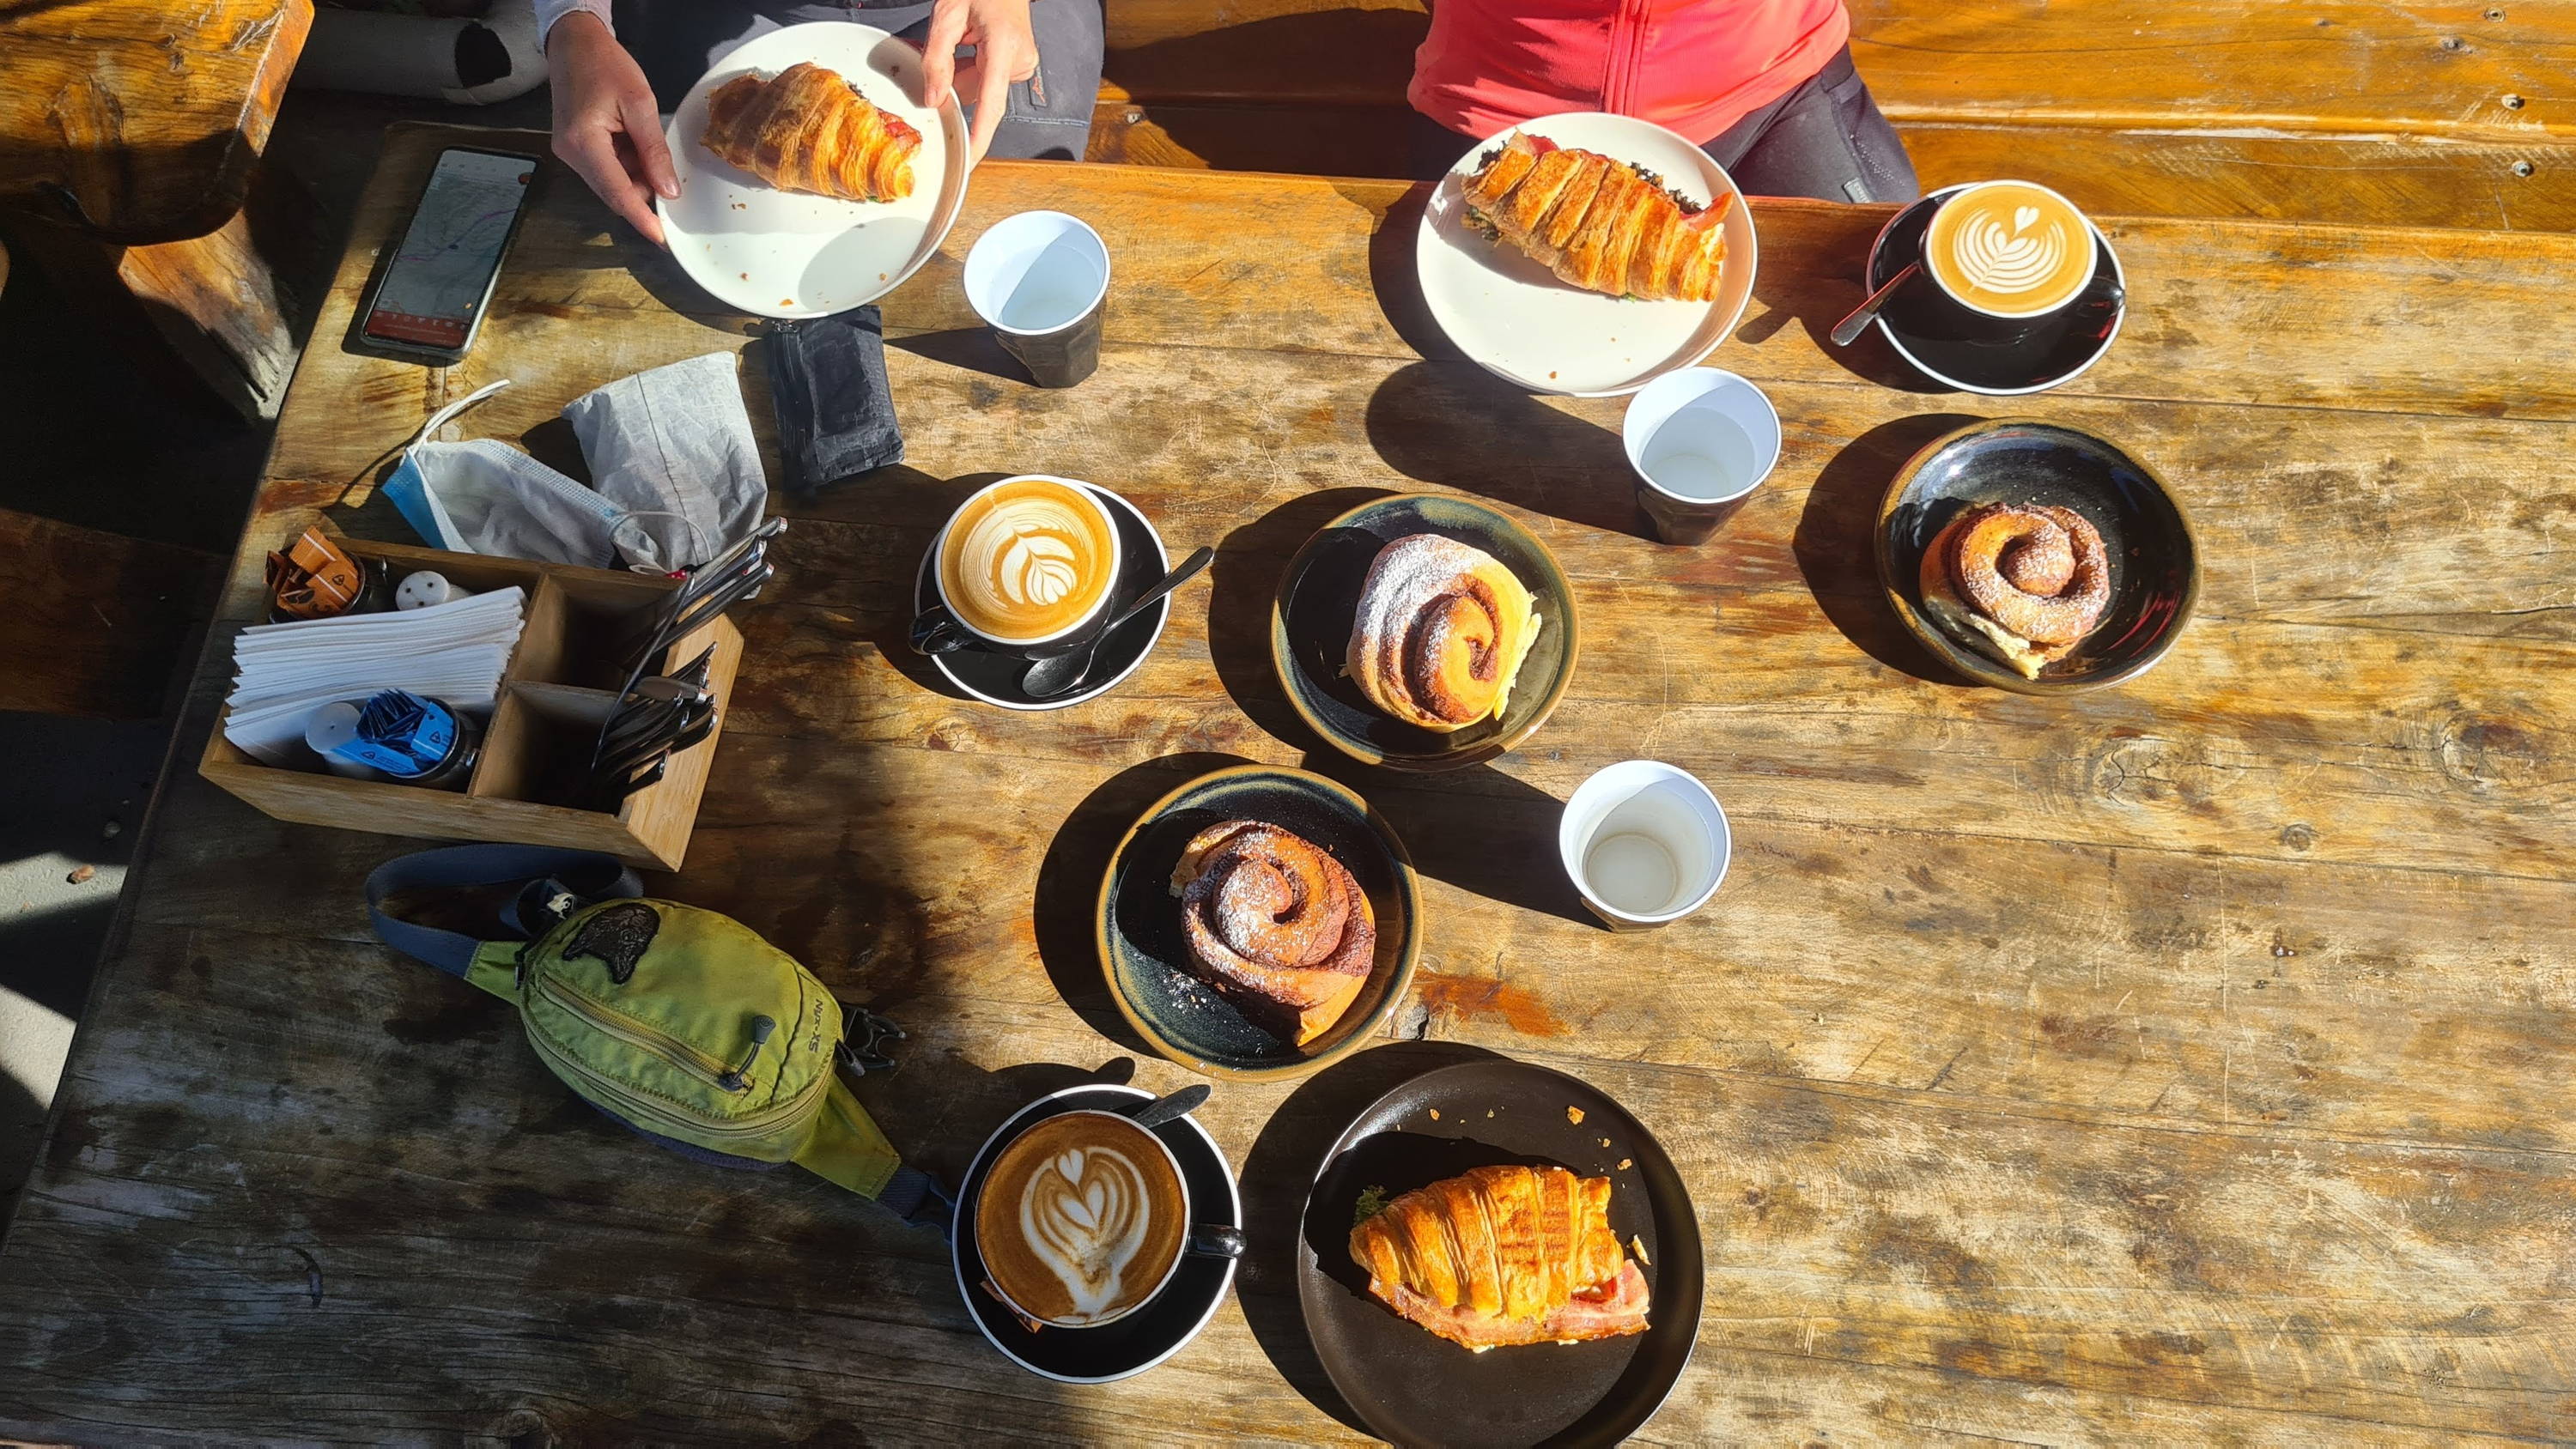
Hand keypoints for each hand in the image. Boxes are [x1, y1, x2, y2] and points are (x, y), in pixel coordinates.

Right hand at [548, 12, 677, 244]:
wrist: (573, 43)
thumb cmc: (606, 65)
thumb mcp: (639, 103)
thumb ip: (654, 150)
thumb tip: (669, 191)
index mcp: (584, 143)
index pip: (617, 193)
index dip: (641, 219)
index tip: (662, 241)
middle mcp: (571, 154)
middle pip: (613, 192)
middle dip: (643, 193)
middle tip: (671, 181)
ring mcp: (570, 153)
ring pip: (611, 182)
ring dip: (636, 177)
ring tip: (651, 149)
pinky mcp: (574, 148)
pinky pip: (605, 169)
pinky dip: (626, 166)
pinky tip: (637, 146)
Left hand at [919, 0, 1039, 162]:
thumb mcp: (948, 12)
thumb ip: (937, 57)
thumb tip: (934, 99)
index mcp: (1003, 45)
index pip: (991, 103)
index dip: (980, 136)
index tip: (970, 160)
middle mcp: (1019, 59)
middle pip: (978, 95)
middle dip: (954, 83)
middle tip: (943, 50)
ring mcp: (1023, 63)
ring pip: (982, 89)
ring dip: (964, 74)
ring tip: (963, 40)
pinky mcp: (1021, 64)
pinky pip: (990, 80)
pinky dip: (975, 69)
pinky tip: (973, 45)